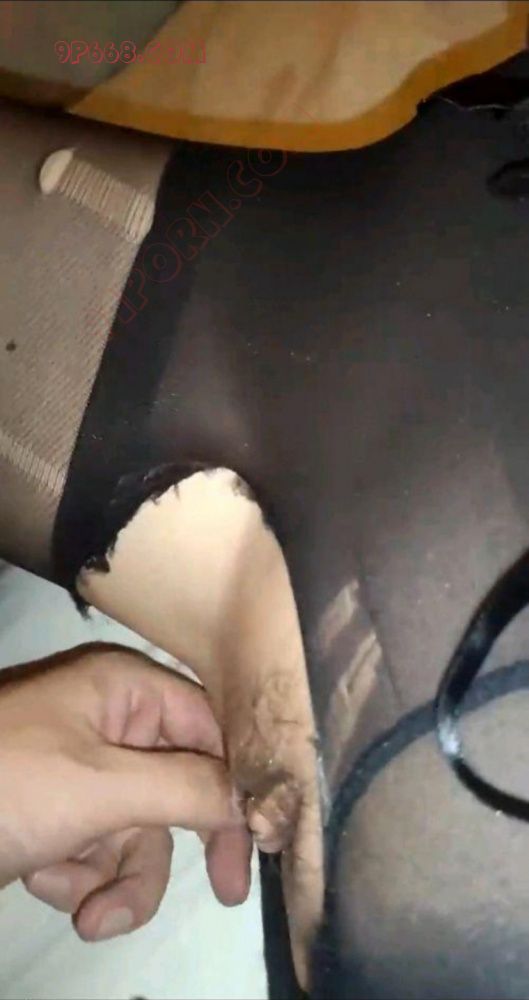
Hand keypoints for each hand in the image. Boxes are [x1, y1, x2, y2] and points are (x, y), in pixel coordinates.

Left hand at [0, 644, 250, 939]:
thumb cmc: (7, 783)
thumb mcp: (102, 787)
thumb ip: (189, 789)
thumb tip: (261, 798)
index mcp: (126, 690)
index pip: (212, 729)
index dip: (242, 782)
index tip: (266, 841)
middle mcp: (112, 723)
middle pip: (180, 790)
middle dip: (168, 850)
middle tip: (223, 898)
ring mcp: (81, 772)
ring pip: (138, 833)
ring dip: (114, 878)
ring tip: (80, 910)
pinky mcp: (54, 814)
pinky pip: (96, 850)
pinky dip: (76, 878)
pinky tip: (37, 881)